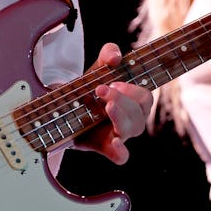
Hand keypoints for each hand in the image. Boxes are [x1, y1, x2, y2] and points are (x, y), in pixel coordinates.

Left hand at [70, 42, 151, 164]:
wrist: (64, 110)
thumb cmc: (89, 88)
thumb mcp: (97, 68)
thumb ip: (108, 54)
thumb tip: (115, 58)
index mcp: (132, 102)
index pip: (145, 98)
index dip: (133, 90)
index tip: (114, 81)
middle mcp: (130, 119)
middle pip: (140, 113)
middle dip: (122, 99)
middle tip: (101, 89)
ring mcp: (118, 134)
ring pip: (133, 129)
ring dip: (120, 115)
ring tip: (105, 105)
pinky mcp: (104, 146)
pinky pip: (121, 156)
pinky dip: (121, 152)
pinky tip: (116, 144)